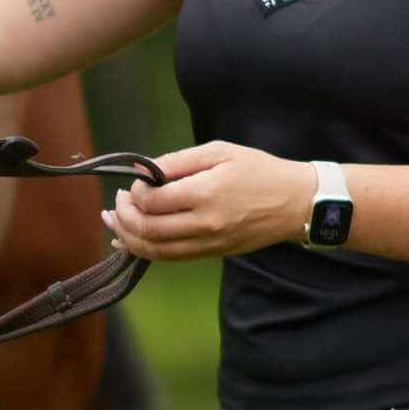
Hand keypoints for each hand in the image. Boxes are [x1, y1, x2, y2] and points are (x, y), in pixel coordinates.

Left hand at [104, 139, 318, 260]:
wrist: (295, 203)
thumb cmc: (259, 170)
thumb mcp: (220, 151)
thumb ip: (178, 161)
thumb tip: (142, 170)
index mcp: (205, 193)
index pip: (152, 201)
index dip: (135, 193)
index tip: (135, 183)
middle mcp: (203, 224)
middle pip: (147, 229)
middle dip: (123, 215)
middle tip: (117, 201)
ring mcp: (207, 243)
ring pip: (154, 250)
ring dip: (127, 237)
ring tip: (113, 221)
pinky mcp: (211, 254)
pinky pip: (170, 257)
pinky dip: (145, 250)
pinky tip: (130, 241)